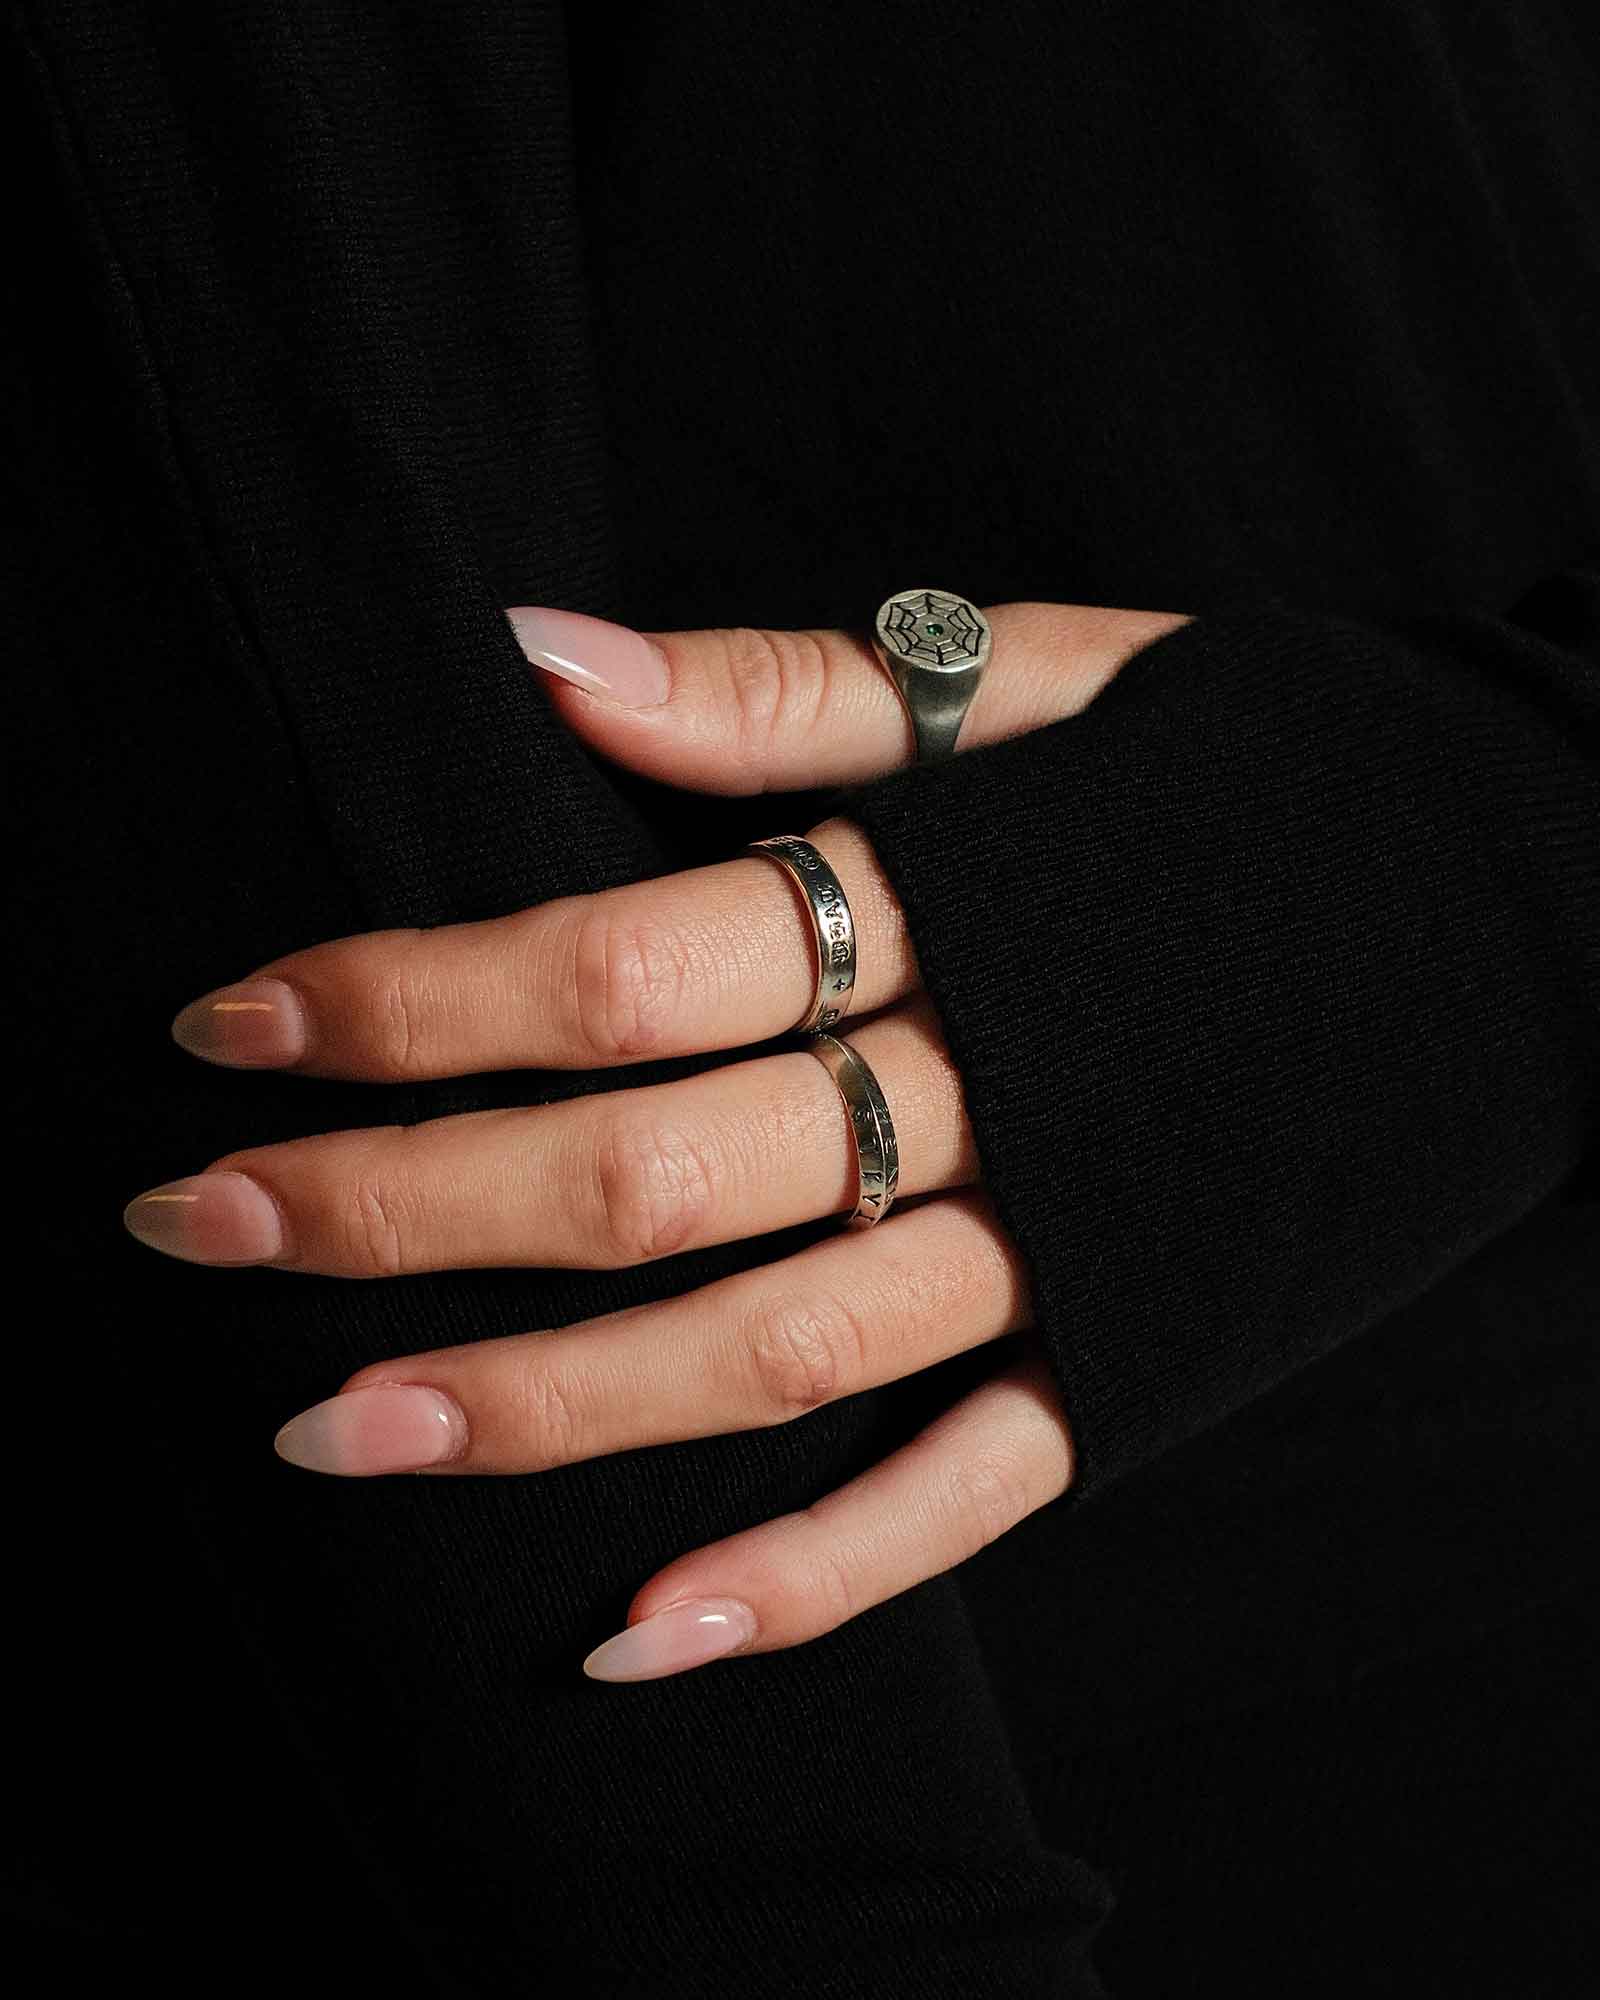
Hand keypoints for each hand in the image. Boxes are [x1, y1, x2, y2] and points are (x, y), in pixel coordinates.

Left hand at [123, 598, 1188, 1680]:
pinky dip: (813, 1577)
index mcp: (960, 903)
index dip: (413, 998)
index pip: (626, 968)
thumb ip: (792, 689)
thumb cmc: (1252, 771)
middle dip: (407, 1209)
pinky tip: (642, 1628)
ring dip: (545, 1409)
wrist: (1514, 884)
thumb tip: (533, 652)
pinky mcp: (1142, 1354)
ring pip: (773, 1354)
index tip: (237, 1021)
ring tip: (334, 1433)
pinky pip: (968, 1497)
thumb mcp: (1040, 681)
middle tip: (199, 1220)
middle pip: (656, 1177)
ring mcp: (1072, 1250)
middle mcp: (998, 1095)